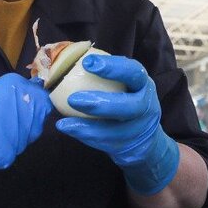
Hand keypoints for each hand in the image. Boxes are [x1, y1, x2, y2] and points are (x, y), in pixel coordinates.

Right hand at [0, 73, 52, 168]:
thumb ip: (22, 96)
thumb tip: (44, 99)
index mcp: (14, 85)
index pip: (43, 104)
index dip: (34, 115)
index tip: (23, 118)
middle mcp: (13, 101)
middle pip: (34, 127)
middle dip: (21, 132)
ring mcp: (7, 125)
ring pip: (22, 143)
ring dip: (9, 144)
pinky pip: (7, 157)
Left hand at [56, 54, 179, 194]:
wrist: (142, 139)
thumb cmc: (122, 100)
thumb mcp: (120, 85)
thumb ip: (101, 75)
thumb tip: (61, 61)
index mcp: (142, 83)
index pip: (133, 72)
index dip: (113, 67)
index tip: (87, 62)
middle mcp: (146, 105)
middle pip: (131, 106)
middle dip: (102, 103)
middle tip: (73, 99)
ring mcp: (139, 129)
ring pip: (116, 131)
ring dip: (88, 127)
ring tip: (64, 122)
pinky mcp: (129, 147)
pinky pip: (106, 143)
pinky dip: (86, 136)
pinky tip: (67, 129)